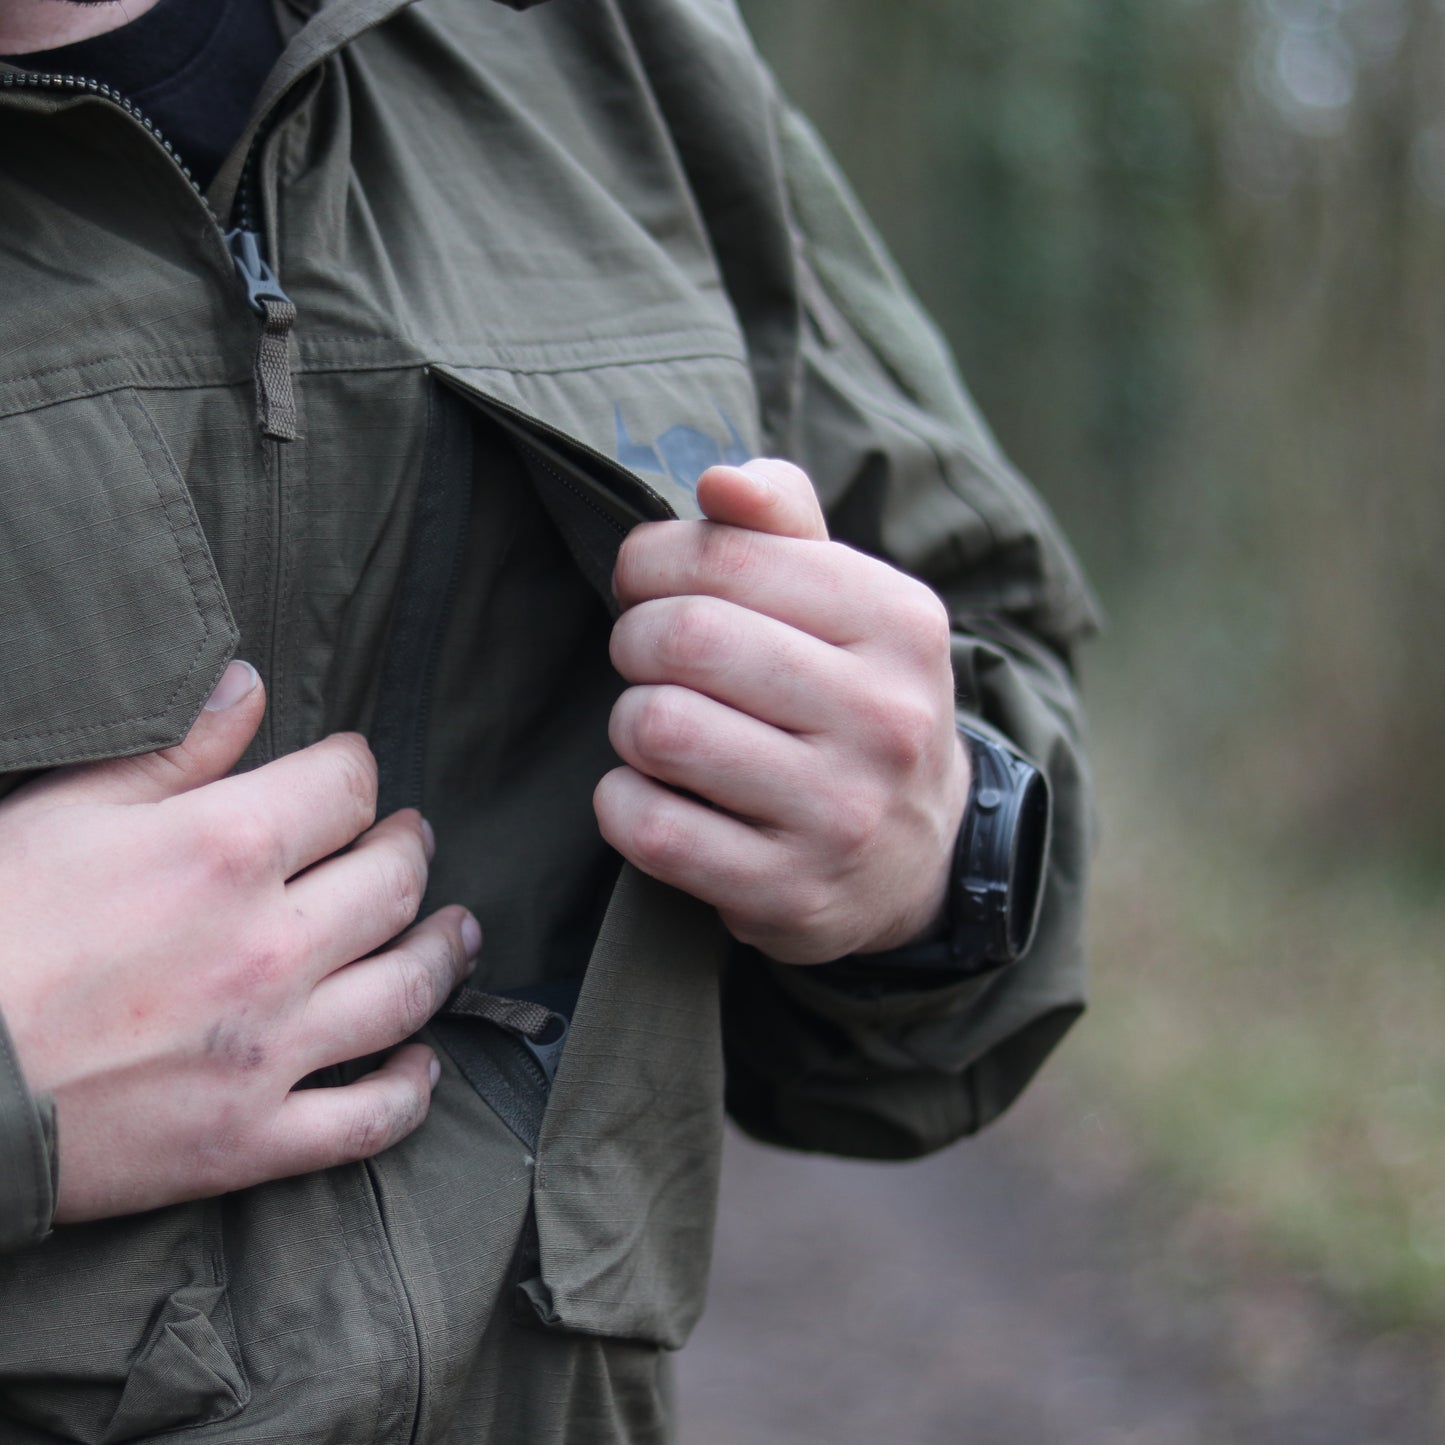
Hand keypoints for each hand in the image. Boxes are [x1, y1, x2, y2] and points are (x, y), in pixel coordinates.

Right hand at [0, 662, 480, 1222]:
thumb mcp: (63, 813)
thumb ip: (174, 751)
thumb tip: (250, 685)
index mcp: (223, 850)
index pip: (346, 788)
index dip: (356, 772)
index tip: (353, 777)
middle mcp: (268, 946)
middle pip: (394, 882)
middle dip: (410, 851)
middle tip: (411, 844)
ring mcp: (267, 1050)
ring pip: (406, 989)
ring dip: (443, 953)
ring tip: (457, 933)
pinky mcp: (249, 1140)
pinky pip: (369, 1119)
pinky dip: (411, 1090)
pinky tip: (425, 1063)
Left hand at [596, 459, 970, 963]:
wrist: (917, 858)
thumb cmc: (854, 702)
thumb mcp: (847, 602)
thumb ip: (782, 522)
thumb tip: (717, 480)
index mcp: (899, 623)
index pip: (727, 554)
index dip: (652, 561)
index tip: (646, 584)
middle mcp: (885, 718)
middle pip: (684, 637)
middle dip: (634, 639)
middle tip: (646, 659)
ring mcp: (842, 815)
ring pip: (659, 728)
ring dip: (630, 723)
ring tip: (657, 728)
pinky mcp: (789, 893)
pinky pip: (649, 827)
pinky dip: (622, 803)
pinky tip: (653, 795)